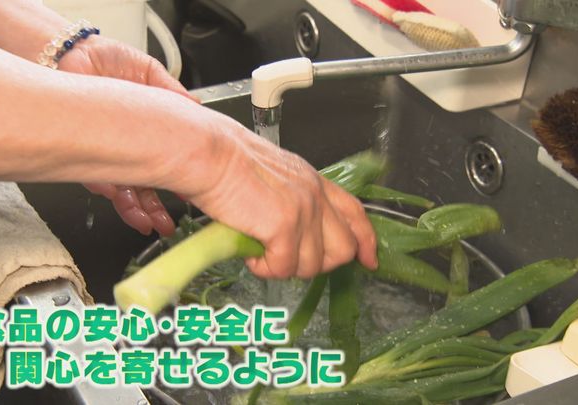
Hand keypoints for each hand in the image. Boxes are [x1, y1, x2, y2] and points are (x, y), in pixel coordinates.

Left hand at [58, 35, 194, 235]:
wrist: (70, 54)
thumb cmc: (106, 59)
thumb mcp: (150, 72)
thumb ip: (172, 92)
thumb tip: (196, 107)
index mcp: (148, 126)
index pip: (167, 159)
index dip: (179, 178)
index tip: (190, 192)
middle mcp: (128, 143)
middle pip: (146, 183)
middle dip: (158, 208)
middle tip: (169, 223)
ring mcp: (108, 151)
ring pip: (125, 190)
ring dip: (139, 210)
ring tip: (151, 223)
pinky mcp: (85, 153)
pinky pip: (100, 181)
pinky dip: (113, 194)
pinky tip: (125, 201)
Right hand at [179, 119, 378, 278]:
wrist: (208, 155)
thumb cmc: (225, 162)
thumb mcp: (273, 177)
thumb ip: (291, 201)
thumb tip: (288, 236)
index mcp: (314, 181)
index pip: (355, 214)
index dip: (366, 241)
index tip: (369, 261)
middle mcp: (315, 195)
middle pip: (342, 249)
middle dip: (317, 264)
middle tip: (287, 260)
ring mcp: (304, 211)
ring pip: (312, 265)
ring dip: (284, 267)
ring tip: (259, 251)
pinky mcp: (284, 227)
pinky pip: (284, 267)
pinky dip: (264, 268)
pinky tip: (249, 253)